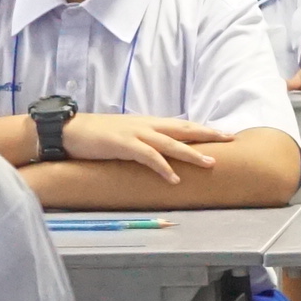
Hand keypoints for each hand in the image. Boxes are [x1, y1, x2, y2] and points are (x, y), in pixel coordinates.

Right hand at [61, 112, 235, 180]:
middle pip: (183, 128)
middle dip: (208, 133)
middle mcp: (146, 125)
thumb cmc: (97, 136)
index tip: (223, 132)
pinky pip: (148, 156)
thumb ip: (145, 141)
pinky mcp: (123, 144)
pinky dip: (162, 167)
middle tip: (230, 138)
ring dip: (191, 153)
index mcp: (148, 123)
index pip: (182, 124)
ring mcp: (135, 133)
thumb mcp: (126, 136)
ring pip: (170, 143)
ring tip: (210, 163)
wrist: (70, 130)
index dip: (203, 128)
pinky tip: (174, 177)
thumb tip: (161, 152)